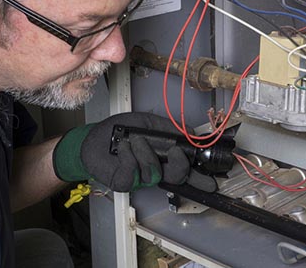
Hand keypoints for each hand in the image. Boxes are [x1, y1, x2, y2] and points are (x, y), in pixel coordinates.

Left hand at [52, 112, 216, 191]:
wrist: (94, 138)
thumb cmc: (119, 131)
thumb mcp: (148, 123)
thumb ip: (170, 128)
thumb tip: (191, 132)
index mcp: (164, 158)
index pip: (186, 171)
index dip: (200, 178)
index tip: (211, 180)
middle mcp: (155, 170)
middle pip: (177, 177)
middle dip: (180, 166)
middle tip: (176, 152)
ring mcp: (140, 179)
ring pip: (154, 173)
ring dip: (145, 153)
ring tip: (135, 140)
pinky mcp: (124, 182)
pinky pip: (133, 173)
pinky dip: (129, 156)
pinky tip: (124, 147)